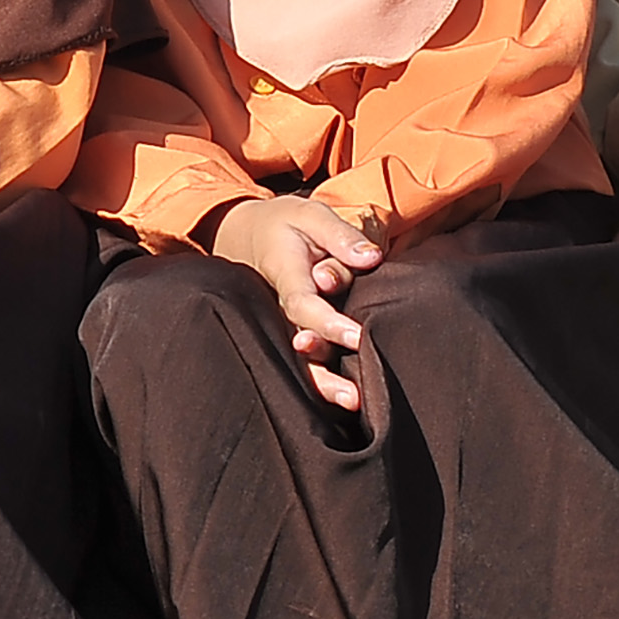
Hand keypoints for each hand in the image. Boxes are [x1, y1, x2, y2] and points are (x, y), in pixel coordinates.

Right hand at [204, 193, 383, 412]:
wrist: (246, 235)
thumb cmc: (285, 225)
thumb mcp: (309, 214)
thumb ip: (339, 235)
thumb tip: (372, 258)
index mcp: (285, 276)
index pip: (303, 305)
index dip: (328, 324)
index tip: (359, 337)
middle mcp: (280, 308)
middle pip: (298, 346)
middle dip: (322, 372)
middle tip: (353, 395)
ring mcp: (284, 324)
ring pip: (299, 361)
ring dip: (324, 385)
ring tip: (353, 403)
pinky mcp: (293, 332)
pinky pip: (305, 360)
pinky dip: (322, 381)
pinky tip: (349, 401)